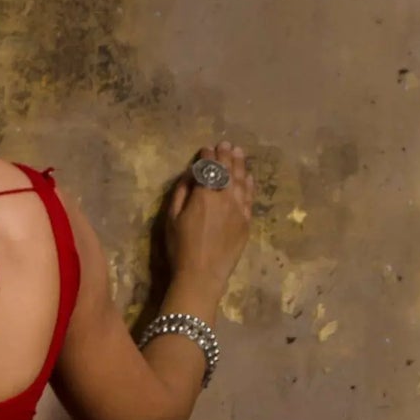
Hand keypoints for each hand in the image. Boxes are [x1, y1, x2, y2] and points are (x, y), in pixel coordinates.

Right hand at [163, 138, 254, 296]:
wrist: (202, 275)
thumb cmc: (180, 248)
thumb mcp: (171, 219)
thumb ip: (180, 193)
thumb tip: (189, 175)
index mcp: (204, 194)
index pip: (208, 167)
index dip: (207, 156)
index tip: (206, 149)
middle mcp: (224, 196)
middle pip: (227, 169)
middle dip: (225, 155)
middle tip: (226, 144)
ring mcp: (238, 208)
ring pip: (241, 180)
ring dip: (239, 164)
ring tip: (238, 153)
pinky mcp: (246, 221)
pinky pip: (249, 197)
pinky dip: (249, 184)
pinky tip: (248, 177)